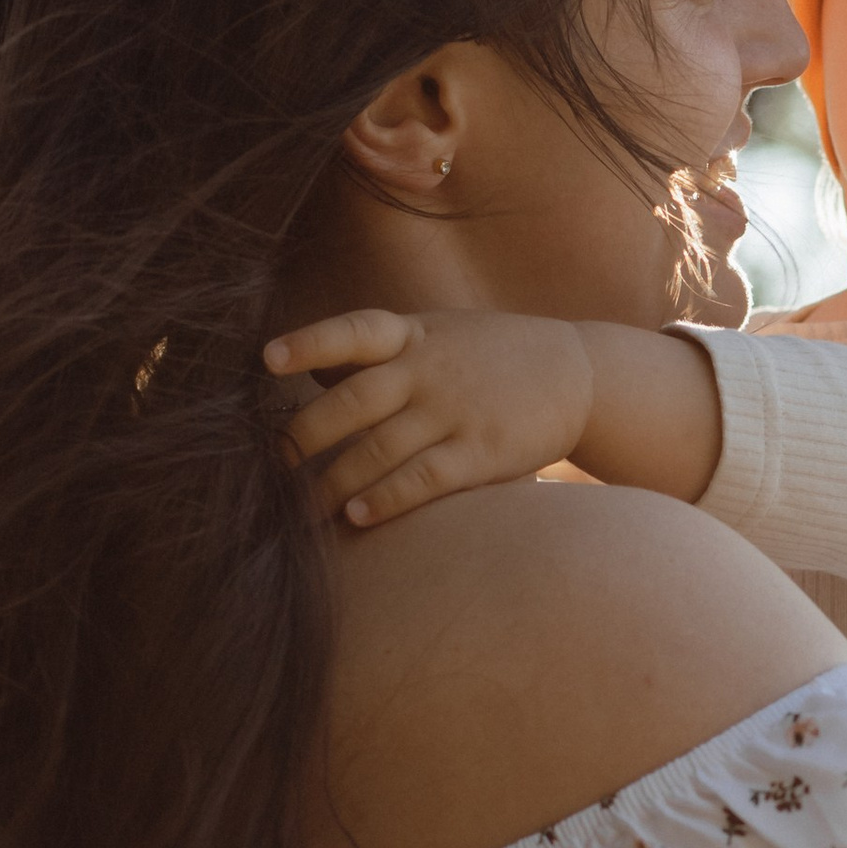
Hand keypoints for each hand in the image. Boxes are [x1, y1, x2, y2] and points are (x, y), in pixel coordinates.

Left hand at [264, 307, 593, 525]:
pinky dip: (387, 499)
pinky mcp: (483, 452)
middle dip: (305, 436)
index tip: (267, 360)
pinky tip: (358, 516)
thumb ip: (382, 349)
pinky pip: (424, 479)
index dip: (310, 343)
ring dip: (334, 482)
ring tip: (300, 510)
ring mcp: (457, 411)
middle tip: (273, 466)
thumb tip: (311, 367)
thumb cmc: (493, 355)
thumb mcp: (440, 332)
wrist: (579, 373)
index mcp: (414, 334)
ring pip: (379, 449)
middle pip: (353, 402)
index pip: (354, 331)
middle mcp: (430, 370)